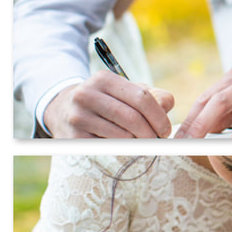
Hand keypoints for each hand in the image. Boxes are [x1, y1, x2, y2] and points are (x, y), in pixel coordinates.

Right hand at [44, 74, 173, 137]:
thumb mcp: (127, 91)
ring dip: (139, 144)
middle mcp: (86, 95)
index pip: (141, 98)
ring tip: (143, 145)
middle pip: (132, 118)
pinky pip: (108, 149)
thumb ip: (154, 96)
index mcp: (103, 79)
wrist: (64, 111)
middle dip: (151, 133)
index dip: (159, 116)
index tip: (166, 130)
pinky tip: (127, 150)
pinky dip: (123, 152)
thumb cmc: (108, 102)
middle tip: (158, 142)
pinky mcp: (73, 138)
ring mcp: (77, 117)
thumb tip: (167, 105)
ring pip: (122, 136)